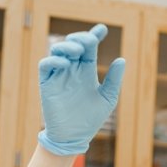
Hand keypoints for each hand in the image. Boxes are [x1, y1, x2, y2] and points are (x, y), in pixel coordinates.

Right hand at [37, 23, 125, 155]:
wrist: (73, 137)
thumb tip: (121, 59)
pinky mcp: (47, 83)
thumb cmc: (90, 119)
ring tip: (79, 51)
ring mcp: (58, 75)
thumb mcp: (107, 98)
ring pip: (57, 50)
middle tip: (91, 40)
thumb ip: (114, 79)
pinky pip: (45, 65)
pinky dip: (54, 60)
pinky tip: (66, 64)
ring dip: (68, 46)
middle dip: (81, 37)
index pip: (90, 47)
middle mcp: (72, 69)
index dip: (95, 34)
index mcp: (86, 70)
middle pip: (73, 44)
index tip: (103, 29)